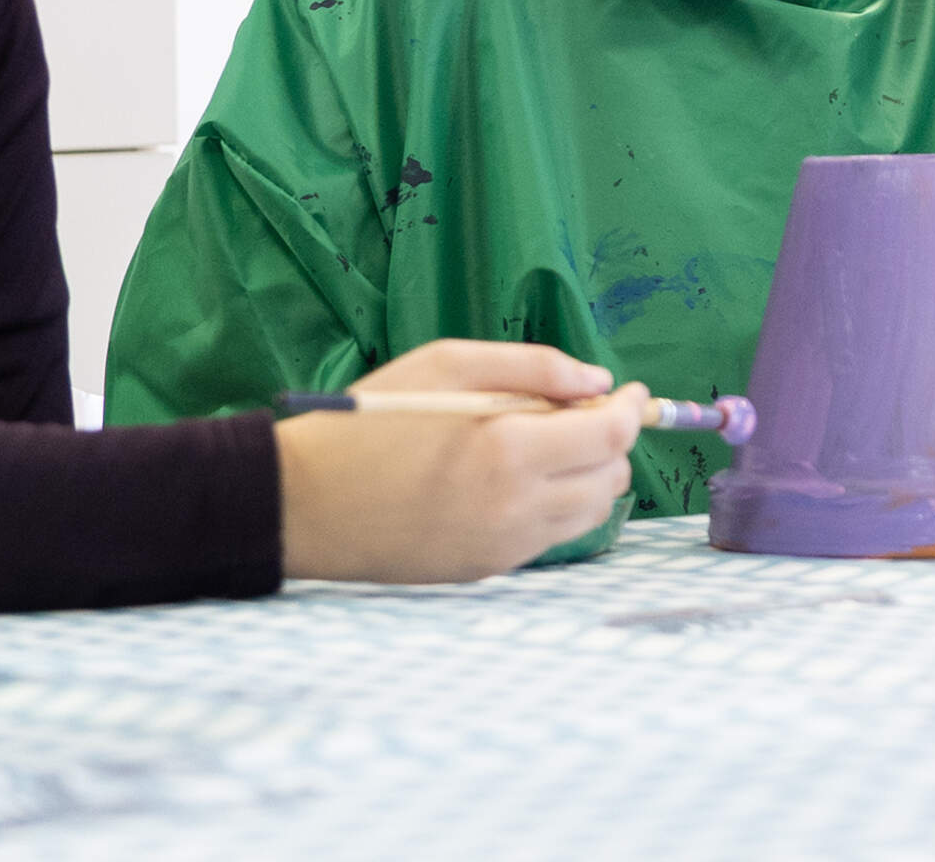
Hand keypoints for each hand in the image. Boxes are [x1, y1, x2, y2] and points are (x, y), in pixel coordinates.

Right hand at [275, 339, 644, 582]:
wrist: (303, 504)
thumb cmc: (368, 423)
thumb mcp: (447, 364)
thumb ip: (534, 367)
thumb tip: (598, 383)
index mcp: (509, 451)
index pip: (611, 436)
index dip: (631, 410)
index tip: (630, 392)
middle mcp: (517, 508)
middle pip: (610, 478)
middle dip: (607, 441)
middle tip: (574, 412)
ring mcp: (504, 547)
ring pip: (588, 514)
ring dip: (584, 475)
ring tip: (542, 443)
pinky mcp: (486, 569)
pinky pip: (548, 536)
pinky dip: (550, 503)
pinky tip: (509, 477)